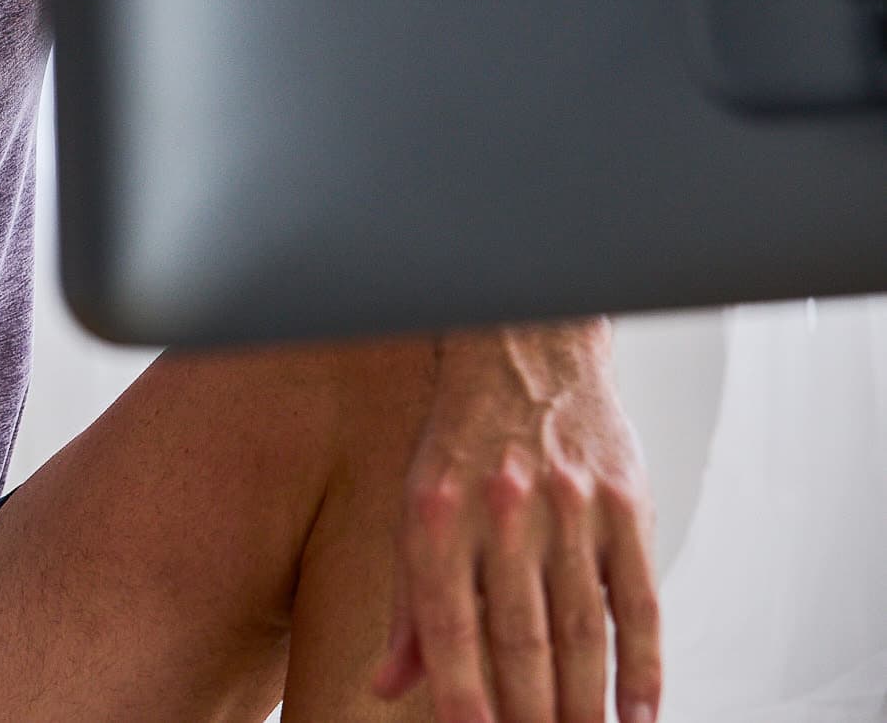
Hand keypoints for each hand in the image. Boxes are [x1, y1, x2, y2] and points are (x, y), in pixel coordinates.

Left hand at [373, 321, 660, 722]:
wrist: (527, 346)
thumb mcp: (414, 505)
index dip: (461, 695)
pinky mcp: (625, 505)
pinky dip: (643, 667)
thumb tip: (389, 684)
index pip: (449, 627)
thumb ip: (407, 602)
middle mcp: (499, 512)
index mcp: (435, 515)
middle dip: (530, 715)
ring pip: (581, 631)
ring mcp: (568, 509)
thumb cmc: (463, 434)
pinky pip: (637, 602)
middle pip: (521, 641)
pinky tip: (639, 713)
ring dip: (586, 706)